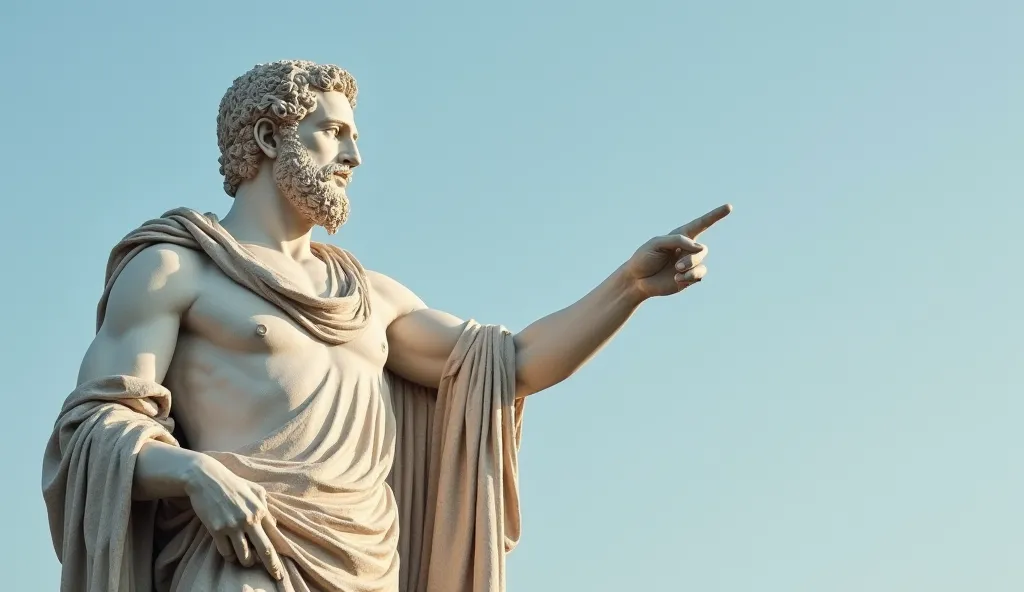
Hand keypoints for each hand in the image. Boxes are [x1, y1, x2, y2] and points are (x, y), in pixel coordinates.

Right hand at [183, 456, 283, 580]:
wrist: (207, 478)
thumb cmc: (233, 484)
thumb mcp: (256, 490)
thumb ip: (266, 505)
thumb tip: (274, 523)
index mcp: (260, 509)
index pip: (274, 537)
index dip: (279, 555)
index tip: (281, 568)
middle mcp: (249, 519)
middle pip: (264, 550)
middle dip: (271, 567)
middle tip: (276, 577)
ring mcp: (232, 525)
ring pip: (244, 555)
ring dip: (246, 562)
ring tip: (246, 561)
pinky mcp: (216, 529)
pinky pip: (226, 552)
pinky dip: (230, 557)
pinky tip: (231, 554)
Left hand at [625, 204, 732, 298]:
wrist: (636, 279)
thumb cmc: (644, 258)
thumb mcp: (657, 243)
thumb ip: (677, 240)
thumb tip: (699, 248)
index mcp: (680, 236)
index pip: (701, 224)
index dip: (715, 215)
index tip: (729, 207)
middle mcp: (687, 249)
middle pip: (701, 250)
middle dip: (691, 257)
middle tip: (677, 265)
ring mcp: (689, 264)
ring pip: (701, 262)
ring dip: (690, 267)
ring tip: (676, 271)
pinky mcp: (688, 278)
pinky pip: (699, 275)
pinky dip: (690, 276)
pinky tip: (678, 279)